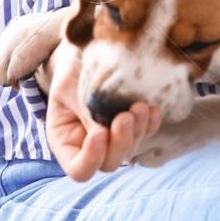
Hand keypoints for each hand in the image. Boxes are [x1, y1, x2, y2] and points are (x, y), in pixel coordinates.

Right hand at [42, 38, 162, 180]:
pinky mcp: (133, 124)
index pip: (79, 169)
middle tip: (126, 116)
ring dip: (138, 132)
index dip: (91, 158)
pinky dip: (151, 125)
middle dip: (121, 143)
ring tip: (140, 107)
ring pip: (129, 149)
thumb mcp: (69, 87)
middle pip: (109, 163)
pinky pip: (145, 133)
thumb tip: (105, 132)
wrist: (85, 51)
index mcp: (66, 142)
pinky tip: (153, 110)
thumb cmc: (70, 69)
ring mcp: (114, 137)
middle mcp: (90, 146)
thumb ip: (84, 110)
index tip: (100, 132)